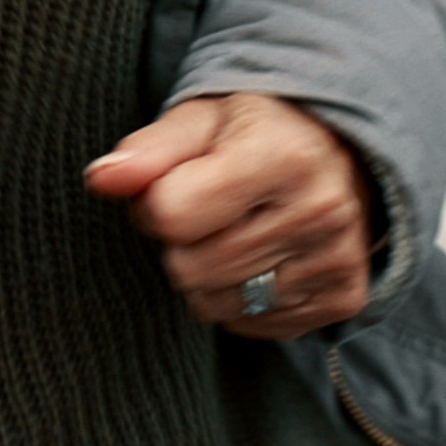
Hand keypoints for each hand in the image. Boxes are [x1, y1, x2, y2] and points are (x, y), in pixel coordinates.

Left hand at [85, 94, 371, 337]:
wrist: (336, 151)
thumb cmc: (249, 131)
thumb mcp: (197, 120)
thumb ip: (145, 151)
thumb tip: (100, 180)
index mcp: (280, 156)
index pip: (171, 214)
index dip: (151, 203)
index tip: (168, 185)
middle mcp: (318, 211)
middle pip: (191, 267)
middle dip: (176, 242)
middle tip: (199, 212)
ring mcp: (337, 260)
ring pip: (218, 304)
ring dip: (202, 276)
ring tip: (225, 233)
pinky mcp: (345, 298)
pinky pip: (254, 326)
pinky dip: (238, 300)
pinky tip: (256, 258)